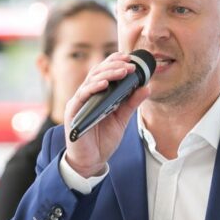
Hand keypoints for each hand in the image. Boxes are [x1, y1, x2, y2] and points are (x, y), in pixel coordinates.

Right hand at [62, 52, 150, 176]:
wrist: (91, 162)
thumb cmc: (102, 140)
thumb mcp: (121, 119)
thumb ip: (131, 103)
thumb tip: (146, 87)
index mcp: (96, 95)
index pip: (103, 72)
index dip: (114, 61)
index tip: (129, 57)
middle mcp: (85, 95)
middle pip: (97, 72)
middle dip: (114, 65)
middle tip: (130, 64)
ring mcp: (78, 103)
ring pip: (91, 81)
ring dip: (108, 73)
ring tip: (123, 71)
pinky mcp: (73, 113)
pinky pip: (82, 96)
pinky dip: (93, 88)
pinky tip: (104, 84)